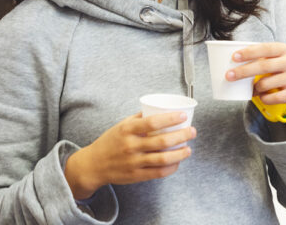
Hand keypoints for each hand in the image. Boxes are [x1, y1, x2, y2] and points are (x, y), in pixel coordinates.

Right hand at [64, 112, 195, 198]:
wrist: (93, 165)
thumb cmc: (111, 142)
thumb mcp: (121, 125)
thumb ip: (139, 118)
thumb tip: (160, 108)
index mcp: (127, 130)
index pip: (152, 122)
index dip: (170, 119)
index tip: (183, 116)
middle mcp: (131, 146)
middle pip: (162, 141)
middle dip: (182, 136)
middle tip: (192, 131)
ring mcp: (133, 162)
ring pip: (163, 159)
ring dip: (180, 154)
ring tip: (188, 149)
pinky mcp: (136, 176)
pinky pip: (158, 172)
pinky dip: (171, 167)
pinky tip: (177, 162)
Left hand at [227, 42, 285, 105]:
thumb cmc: (279, 68)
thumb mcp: (272, 58)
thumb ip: (257, 57)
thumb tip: (231, 63)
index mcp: (283, 49)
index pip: (265, 48)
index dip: (249, 52)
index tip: (234, 57)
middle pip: (264, 66)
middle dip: (244, 71)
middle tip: (229, 76)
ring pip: (266, 84)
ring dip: (255, 88)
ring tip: (252, 89)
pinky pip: (274, 97)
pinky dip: (265, 98)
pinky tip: (262, 96)